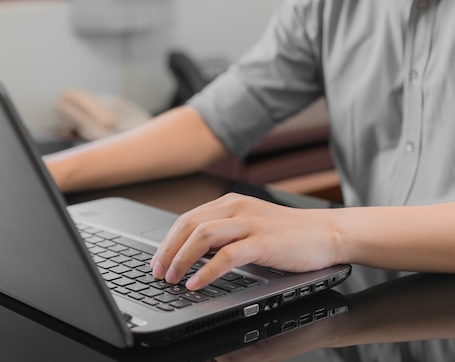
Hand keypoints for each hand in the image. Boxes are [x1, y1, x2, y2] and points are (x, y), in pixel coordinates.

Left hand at [150, 193, 339, 289]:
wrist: (327, 232)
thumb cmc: (289, 233)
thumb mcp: (250, 224)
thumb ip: (224, 232)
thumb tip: (194, 252)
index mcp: (230, 203)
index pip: (188, 219)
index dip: (168, 240)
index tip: (158, 260)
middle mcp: (236, 208)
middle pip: (189, 225)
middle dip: (168, 250)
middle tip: (158, 272)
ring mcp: (250, 223)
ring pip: (203, 236)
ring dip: (181, 259)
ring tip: (172, 278)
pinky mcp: (263, 242)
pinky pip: (227, 256)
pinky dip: (207, 271)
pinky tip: (197, 283)